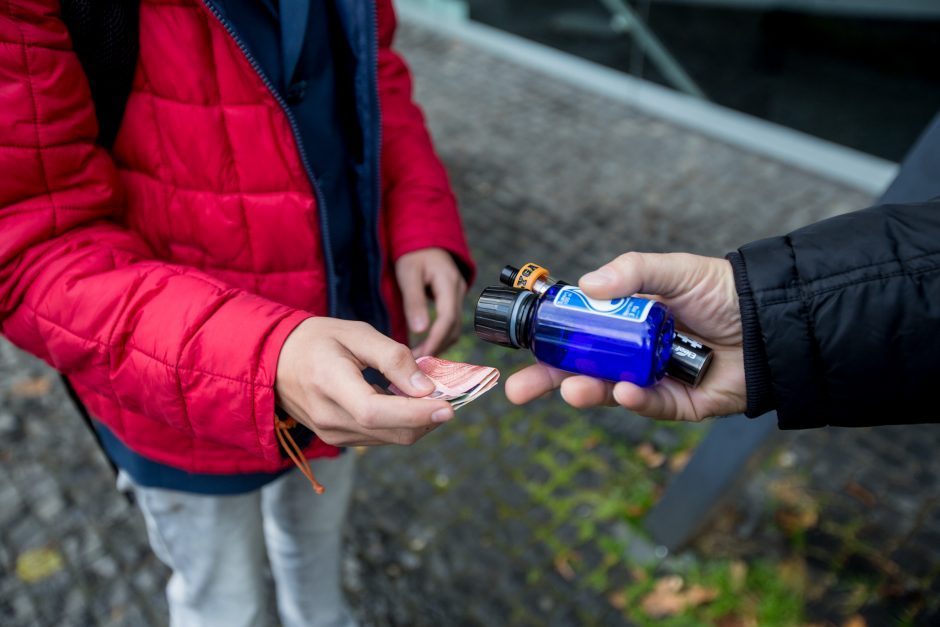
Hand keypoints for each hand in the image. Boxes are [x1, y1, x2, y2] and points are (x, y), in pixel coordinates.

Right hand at [275, 317, 454, 445]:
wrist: (276, 360)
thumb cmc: (318, 339)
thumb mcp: (357, 333)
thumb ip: (392, 358)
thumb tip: (426, 388)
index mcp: (329, 383)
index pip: (376, 412)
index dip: (415, 413)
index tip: (449, 407)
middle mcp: (329, 417)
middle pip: (390, 432)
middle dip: (427, 418)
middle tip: (450, 395)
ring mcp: (332, 433)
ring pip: (390, 438)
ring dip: (417, 422)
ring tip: (428, 395)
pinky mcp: (337, 439)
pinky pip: (379, 438)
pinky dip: (400, 423)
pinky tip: (405, 402)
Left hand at [395, 247, 466, 356]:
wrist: (424, 240)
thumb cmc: (414, 254)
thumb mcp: (408, 274)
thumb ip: (414, 302)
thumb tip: (420, 331)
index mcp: (449, 283)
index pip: (447, 319)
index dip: (435, 340)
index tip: (422, 357)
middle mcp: (459, 291)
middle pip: (454, 327)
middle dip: (437, 347)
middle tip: (418, 364)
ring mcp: (459, 295)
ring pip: (454, 328)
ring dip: (439, 344)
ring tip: (420, 358)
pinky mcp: (454, 300)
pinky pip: (450, 323)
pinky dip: (440, 336)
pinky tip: (426, 345)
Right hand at [504, 252, 746, 421]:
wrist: (774, 321)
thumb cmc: (724, 292)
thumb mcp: (674, 271)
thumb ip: (632, 273)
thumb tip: (585, 285)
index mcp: (625, 320)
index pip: (577, 332)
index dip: (549, 340)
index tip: (523, 343)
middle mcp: (632, 351)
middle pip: (581, 369)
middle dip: (548, 380)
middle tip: (518, 389)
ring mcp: (652, 379)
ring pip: (608, 391)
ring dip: (586, 392)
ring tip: (571, 390)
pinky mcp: (678, 404)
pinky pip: (649, 405)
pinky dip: (635, 400)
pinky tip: (627, 392)